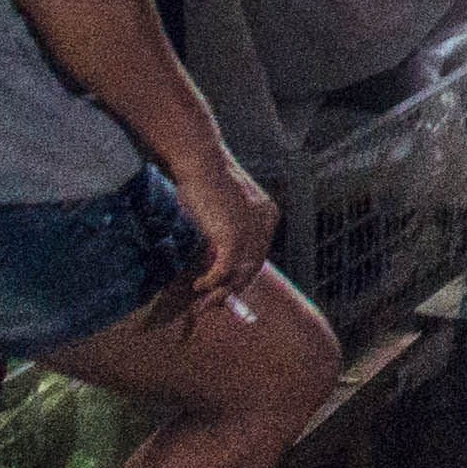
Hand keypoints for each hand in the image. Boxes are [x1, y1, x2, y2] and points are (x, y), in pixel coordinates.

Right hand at [177, 152, 279, 304]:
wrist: (202, 162)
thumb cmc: (206, 181)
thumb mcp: (223, 209)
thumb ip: (227, 231)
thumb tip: (216, 257)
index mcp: (267, 215)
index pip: (258, 255)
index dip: (240, 275)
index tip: (222, 290)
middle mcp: (265, 224)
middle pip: (252, 268)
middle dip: (231, 291)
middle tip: (210, 305)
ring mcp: (251, 230)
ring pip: (239, 273)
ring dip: (220, 294)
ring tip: (201, 305)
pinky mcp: (232, 235)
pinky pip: (224, 269)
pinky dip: (211, 281)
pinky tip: (198, 285)